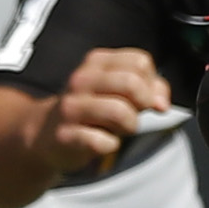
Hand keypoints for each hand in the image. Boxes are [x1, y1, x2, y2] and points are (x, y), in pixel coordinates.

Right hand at [22, 47, 171, 177]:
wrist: (45, 134)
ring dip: (130, 126)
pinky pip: (103, 141)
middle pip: (132, 83)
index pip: (140, 62)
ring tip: (119, 129)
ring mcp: (72, 107)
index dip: (152, 83)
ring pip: (120, 111)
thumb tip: (162, 103)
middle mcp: (82, 80)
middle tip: (135, 114)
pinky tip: (102, 143)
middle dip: (143, 103)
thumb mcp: (120, 92)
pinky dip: (111, 145)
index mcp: (96, 62)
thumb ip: (150, 89)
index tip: (145, 98)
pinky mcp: (66, 135)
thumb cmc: (92, 111)